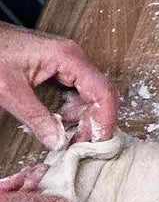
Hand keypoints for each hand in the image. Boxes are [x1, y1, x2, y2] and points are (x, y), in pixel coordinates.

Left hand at [0, 25, 116, 147]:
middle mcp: (72, 57)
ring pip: (91, 95)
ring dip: (83, 118)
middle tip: (82, 144)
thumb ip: (35, 118)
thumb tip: (58, 141)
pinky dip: (73, 111)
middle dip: (94, 122)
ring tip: (69, 136)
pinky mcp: (59, 67)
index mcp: (67, 57)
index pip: (103, 91)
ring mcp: (67, 62)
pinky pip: (77, 92)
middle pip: (101, 94)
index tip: (100, 142)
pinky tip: (60, 122)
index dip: (105, 120)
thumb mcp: (10, 91)